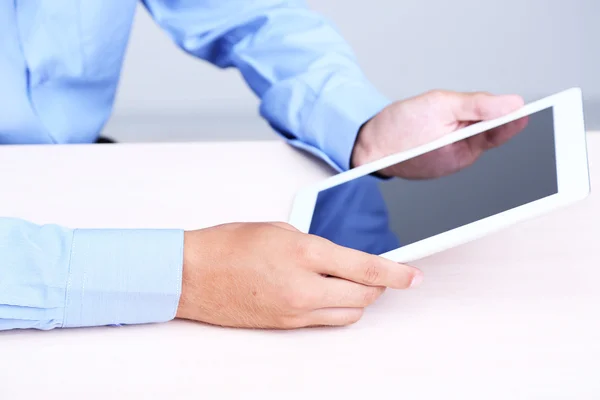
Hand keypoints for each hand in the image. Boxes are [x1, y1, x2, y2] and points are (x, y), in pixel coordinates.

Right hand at [176, 222, 422, 328]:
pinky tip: (327, 294)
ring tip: (350, 282)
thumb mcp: (278, 229)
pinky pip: (326, 321)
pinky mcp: (286, 326)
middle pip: (364, 295)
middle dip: (379, 285)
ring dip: (358, 298)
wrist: (191, 276)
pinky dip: (336, 308)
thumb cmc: (227, 245)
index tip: (414, 276)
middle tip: (380, 274)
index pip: (366, 268)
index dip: (397, 273)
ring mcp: (295, 311)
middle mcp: (304, 287)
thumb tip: (339, 260)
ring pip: (349, 313)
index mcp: (305, 253)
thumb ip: (316, 245)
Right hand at [351, 90, 526, 178]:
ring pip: (467, 135)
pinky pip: (451, 141)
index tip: (521, 107)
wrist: (367, 146)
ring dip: (461, 122)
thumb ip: (478, 104)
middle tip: (456, 107)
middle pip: (484, 133)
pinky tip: (432, 126)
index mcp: (464, 152)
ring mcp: (447, 163)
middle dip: (477, 116)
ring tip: (437, 118)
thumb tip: (512, 105)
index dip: (511, 118)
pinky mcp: (436, 161)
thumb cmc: (397, 129)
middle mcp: (459, 162)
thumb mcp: (440, 106)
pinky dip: (448, 129)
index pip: (499, 133)